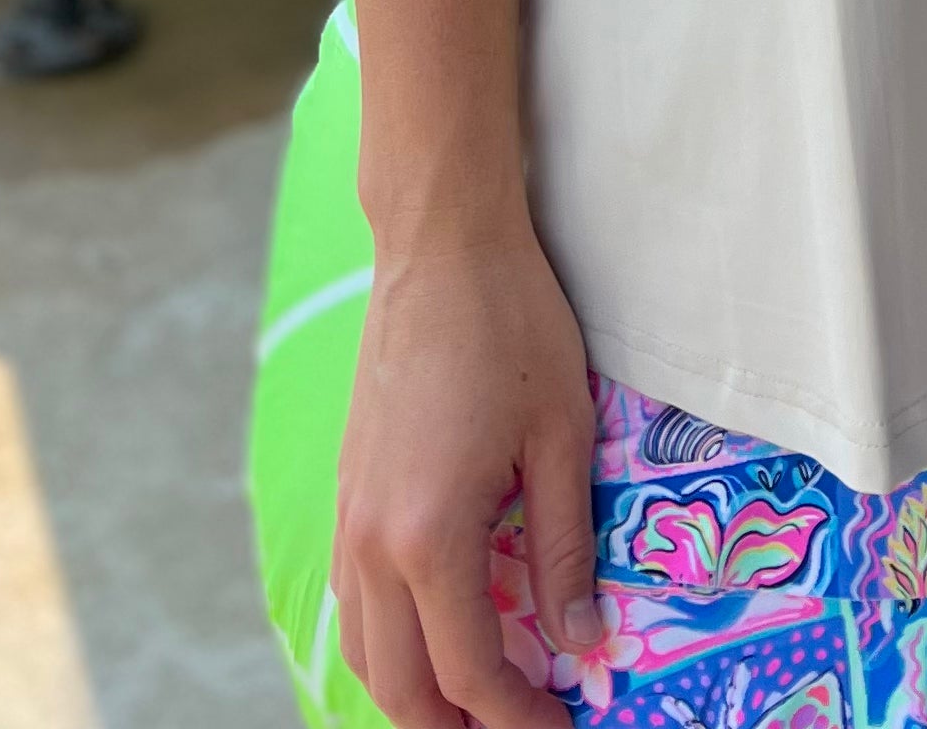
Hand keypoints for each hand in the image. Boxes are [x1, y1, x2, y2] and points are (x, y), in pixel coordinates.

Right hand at [335, 225, 597, 728]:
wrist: (439, 245)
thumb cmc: (512, 326)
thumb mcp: (561, 437)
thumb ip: (565, 550)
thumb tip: (581, 642)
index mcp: (430, 536)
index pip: (469, 672)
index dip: (516, 717)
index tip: (561, 728)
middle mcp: (371, 542)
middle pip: (399, 686)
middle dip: (458, 726)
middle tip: (520, 725)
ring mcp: (347, 517)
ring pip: (363, 651)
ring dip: (415, 692)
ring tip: (479, 698)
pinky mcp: (345, 492)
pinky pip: (353, 602)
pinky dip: (389, 642)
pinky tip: (437, 631)